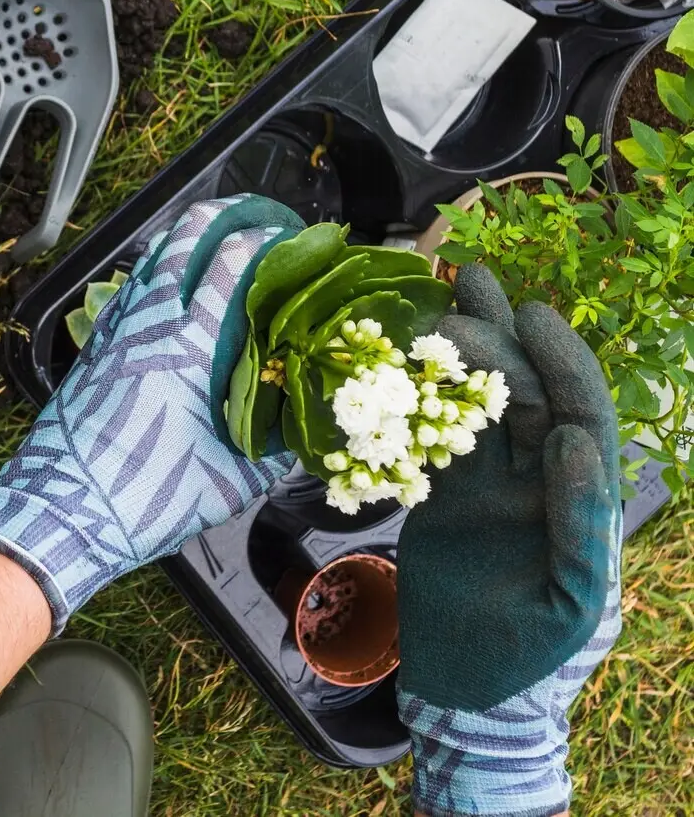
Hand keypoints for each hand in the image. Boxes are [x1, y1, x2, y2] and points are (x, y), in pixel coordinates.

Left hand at [0, 195, 305, 632]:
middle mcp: (148, 326)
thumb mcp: (229, 484)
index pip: (230, 267)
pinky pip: (127, 292)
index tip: (291, 236)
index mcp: (188, 350)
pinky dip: (152, 273)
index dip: (262, 240)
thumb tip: (304, 432)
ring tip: (214, 234)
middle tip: (253, 214)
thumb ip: (273, 453)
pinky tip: (164, 284)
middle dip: (222, 215)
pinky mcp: (93, 349)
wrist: (60, 513)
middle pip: (183, 241)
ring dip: (183, 238)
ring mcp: (114, 332)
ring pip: (149, 260)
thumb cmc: (144, 501)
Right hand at [396, 264, 621, 816]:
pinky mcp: (445, 499)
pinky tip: (403, 362)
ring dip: (465, 355)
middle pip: (525, 396)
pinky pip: (433, 439)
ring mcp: (490, 488)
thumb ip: (580, 524)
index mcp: (578, 501)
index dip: (560, 362)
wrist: (469, 692)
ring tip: (443, 298)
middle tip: (466, 292)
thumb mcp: (571, 603)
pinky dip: (420, 400)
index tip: (531, 315)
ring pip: (479, 407)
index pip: (577, 415)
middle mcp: (538, 483)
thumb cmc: (531, 658)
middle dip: (502, 341)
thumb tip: (571, 442)